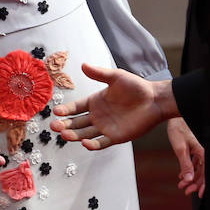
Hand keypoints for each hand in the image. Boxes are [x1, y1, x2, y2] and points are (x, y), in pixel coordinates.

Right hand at [50, 64, 173, 147]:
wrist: (154, 100)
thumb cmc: (136, 86)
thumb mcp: (116, 77)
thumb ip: (99, 73)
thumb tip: (83, 65)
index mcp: (95, 101)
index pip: (76, 107)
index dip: (66, 110)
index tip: (56, 111)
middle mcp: (97, 116)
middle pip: (76, 122)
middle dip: (64, 124)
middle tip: (54, 126)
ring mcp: (105, 127)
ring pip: (85, 134)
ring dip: (74, 135)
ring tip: (65, 135)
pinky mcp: (115, 137)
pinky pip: (101, 143)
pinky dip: (92, 145)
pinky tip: (85, 143)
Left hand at [165, 117, 204, 195]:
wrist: (173, 118)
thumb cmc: (178, 130)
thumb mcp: (180, 149)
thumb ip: (185, 165)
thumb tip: (188, 180)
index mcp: (203, 152)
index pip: (207, 173)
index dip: (204, 185)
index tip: (199, 194)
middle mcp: (203, 152)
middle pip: (203, 173)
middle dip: (194, 184)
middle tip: (185, 191)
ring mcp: (199, 151)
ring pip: (198, 170)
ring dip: (190, 178)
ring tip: (181, 185)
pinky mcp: (194, 150)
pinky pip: (194, 164)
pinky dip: (188, 171)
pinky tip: (181, 176)